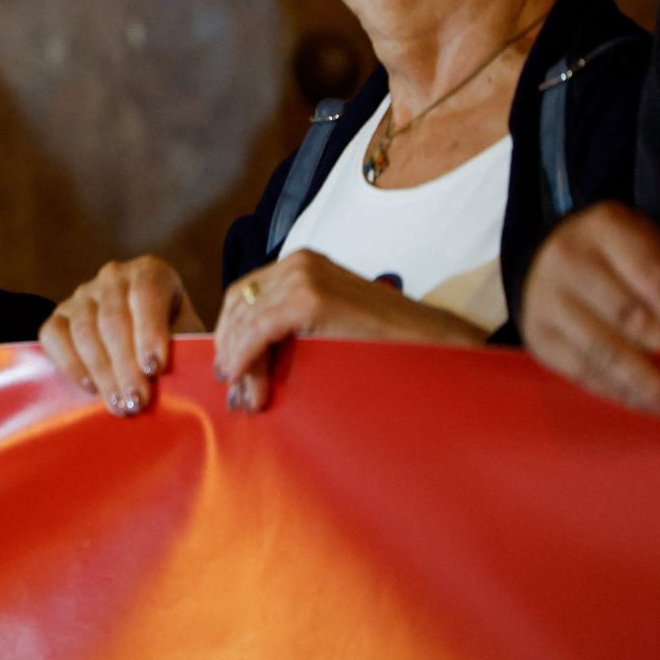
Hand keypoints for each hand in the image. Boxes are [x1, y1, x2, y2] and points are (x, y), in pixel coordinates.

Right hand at [39, 256, 203, 416]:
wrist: (138, 341)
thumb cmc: (169, 340)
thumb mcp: (186, 338)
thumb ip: (186, 349)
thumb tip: (187, 376)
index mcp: (151, 272)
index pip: (146, 294)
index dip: (149, 332)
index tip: (154, 369)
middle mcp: (114, 276)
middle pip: (113, 319)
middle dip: (126, 365)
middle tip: (137, 401)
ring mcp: (82, 294)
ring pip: (85, 331)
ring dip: (102, 372)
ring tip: (119, 404)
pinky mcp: (58, 315)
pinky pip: (54, 336)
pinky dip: (71, 364)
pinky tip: (90, 388)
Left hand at [213, 250, 485, 412]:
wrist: (431, 343)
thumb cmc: (381, 345)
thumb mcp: (324, 328)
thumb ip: (286, 332)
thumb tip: (241, 364)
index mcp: (299, 266)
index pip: (244, 296)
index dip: (230, 335)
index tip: (228, 371)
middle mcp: (298, 263)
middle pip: (239, 304)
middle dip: (230, 349)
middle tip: (233, 391)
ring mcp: (304, 275)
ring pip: (246, 319)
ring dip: (239, 361)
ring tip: (246, 397)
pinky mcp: (311, 297)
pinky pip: (260, 329)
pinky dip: (245, 356)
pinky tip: (246, 381)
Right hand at [520, 201, 659, 425]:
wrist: (544, 259)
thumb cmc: (617, 256)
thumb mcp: (653, 247)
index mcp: (606, 229)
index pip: (653, 278)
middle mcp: (569, 261)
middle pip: (628, 320)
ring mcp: (547, 301)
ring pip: (605, 354)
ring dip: (650, 389)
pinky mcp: (537, 338)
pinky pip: (584, 373)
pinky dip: (622, 394)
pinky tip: (651, 406)